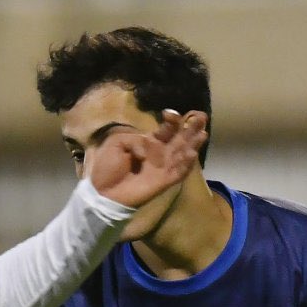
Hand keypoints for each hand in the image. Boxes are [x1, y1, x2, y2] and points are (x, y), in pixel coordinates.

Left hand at [88, 109, 208, 210]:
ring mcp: (163, 168)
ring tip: (203, 133)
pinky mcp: (164, 182)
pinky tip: (192, 153)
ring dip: (193, 144)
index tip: (169, 114)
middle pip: (180, 139)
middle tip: (202, 117)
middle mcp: (160, 153)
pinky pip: (178, 172)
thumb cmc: (108, 167)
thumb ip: (135, 139)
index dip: (172, 120)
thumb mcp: (117, 142)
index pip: (167, 129)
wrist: (104, 192)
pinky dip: (186, 164)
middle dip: (191, 128)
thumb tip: (148, 148)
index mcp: (150, 142)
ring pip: (183, 154)